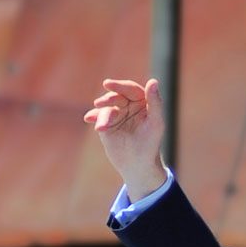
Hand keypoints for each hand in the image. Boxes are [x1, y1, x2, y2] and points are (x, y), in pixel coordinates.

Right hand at [83, 78, 166, 199]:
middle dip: (108, 98)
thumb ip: (155, 102)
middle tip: (100, 103)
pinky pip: (98, 117)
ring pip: (106, 108)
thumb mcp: (155, 123)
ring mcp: (117, 115)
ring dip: (102, 114)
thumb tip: (153, 81)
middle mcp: (129, 106)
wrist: (137, 165)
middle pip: (117, 96)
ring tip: (102, 126)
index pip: (131, 90)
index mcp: (143, 103)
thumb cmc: (151, 143)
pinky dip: (94, 117)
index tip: (108, 84)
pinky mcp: (106, 125)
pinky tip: (89, 118)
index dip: (120, 86)